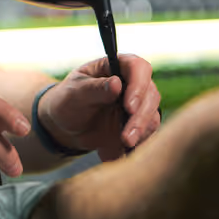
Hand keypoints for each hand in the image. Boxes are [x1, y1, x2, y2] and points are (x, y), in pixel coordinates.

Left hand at [41, 54, 161, 158]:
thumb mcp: (74, 93)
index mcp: (117, 66)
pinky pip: (146, 135)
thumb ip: (94, 89)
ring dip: (140, 133)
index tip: (129, 107)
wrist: (66, 125)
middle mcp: (133, 83)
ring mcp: (138, 104)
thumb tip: (116, 84)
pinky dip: (135, 145)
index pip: (138, 67)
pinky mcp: (138, 124)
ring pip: (152, 116)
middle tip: (126, 137)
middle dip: (140, 118)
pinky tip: (114, 152)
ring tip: (123, 146)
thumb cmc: (68, 100)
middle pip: (150, 95)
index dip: (138, 86)